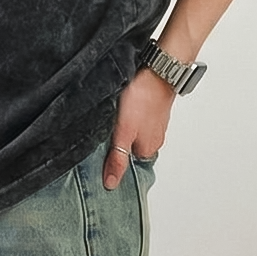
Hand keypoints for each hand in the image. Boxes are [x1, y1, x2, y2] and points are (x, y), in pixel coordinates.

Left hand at [102, 69, 174, 189]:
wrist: (158, 71)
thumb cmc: (142, 99)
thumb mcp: (124, 132)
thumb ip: (118, 158)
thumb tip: (111, 184)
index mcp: (148, 150)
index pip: (126, 162)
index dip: (111, 156)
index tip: (98, 150)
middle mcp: (154, 139)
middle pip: (129, 146)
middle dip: (116, 140)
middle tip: (102, 129)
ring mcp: (154, 122)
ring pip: (133, 129)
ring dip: (122, 125)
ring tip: (111, 116)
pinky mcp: (151, 107)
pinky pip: (137, 115)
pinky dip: (129, 113)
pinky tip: (121, 105)